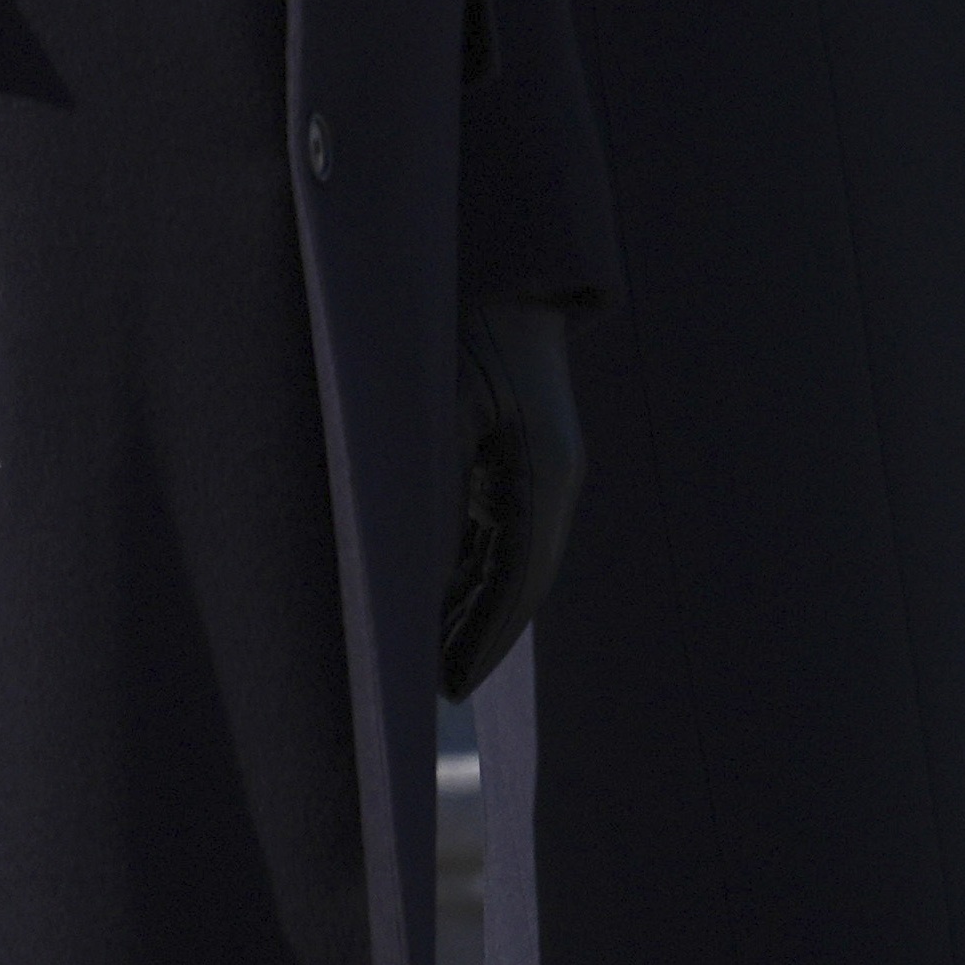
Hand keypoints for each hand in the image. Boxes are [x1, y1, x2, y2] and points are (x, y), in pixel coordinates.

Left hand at [437, 295, 585, 699]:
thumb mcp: (436, 410)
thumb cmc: (459, 332)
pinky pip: (505, 529)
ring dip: (480, 608)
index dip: (485, 638)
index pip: (518, 579)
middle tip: (444, 691)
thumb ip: (431, 491)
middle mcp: (553, 478)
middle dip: (485, 636)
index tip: (451, 688)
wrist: (503, 273)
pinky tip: (449, 600)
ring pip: (515, 559)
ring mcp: (546, 467)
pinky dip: (479, 572)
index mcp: (541, 471)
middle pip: (523, 579)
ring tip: (442, 662)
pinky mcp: (528, 456)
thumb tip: (411, 575)